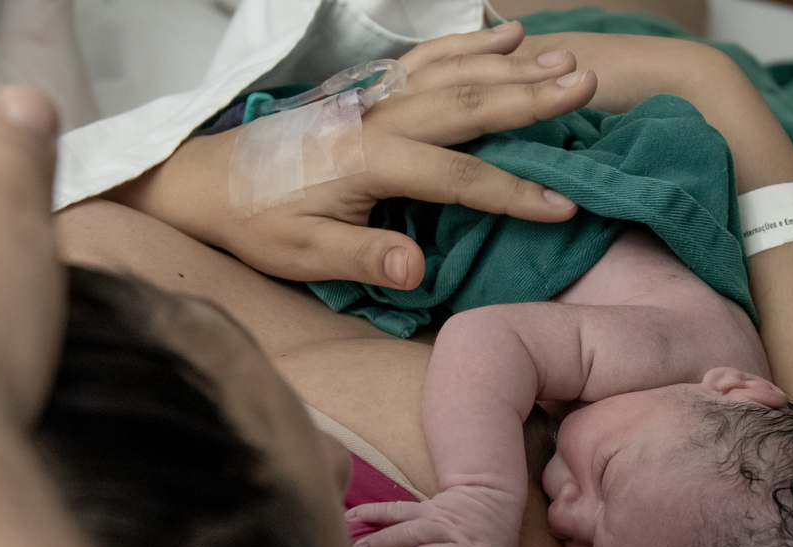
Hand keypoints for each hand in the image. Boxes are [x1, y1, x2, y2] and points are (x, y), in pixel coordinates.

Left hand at [116, 21, 597, 290]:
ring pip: (451, 71)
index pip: (455, 176)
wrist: (208, 182)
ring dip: (509, 64)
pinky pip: (424, 58)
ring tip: (562, 58)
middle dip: (529, 97)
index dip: (511, 192)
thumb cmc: (256, 224)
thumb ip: (360, 255)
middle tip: (584, 85)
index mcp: (366, 159)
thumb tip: (416, 268)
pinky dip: (466, 43)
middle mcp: (375, 117)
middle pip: (465, 103)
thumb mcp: (302, 255)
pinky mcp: (365, 90)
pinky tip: (502, 33)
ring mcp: (371, 96)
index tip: (563, 204)